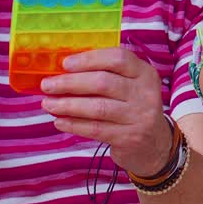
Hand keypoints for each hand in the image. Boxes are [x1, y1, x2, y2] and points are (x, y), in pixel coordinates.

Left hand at [39, 47, 168, 175]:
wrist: (155, 145)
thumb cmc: (132, 109)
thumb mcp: (130, 87)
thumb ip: (105, 75)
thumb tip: (63, 71)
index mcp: (144, 73)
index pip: (118, 58)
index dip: (89, 59)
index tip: (65, 64)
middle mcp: (145, 93)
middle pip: (103, 82)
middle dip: (70, 83)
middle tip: (47, 85)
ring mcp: (139, 116)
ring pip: (97, 107)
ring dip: (67, 105)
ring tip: (48, 104)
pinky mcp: (130, 138)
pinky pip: (96, 129)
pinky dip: (74, 124)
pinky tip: (60, 121)